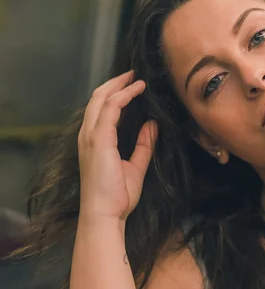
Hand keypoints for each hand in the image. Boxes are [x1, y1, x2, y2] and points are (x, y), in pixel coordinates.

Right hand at [77, 70, 157, 220]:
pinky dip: (124, 96)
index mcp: (94, 141)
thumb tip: (152, 125)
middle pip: (98, 98)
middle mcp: (88, 135)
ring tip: (137, 77)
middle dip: (116, 83)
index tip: (133, 85)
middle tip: (134, 74)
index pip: (101, 108)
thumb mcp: (136, 166)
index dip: (116, 93)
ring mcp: (91, 136)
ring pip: (102, 98)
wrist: (106, 214)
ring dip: (120, 85)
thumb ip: (143, 145)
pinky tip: (137, 90)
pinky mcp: (99, 139)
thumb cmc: (117, 196)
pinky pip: (111, 109)